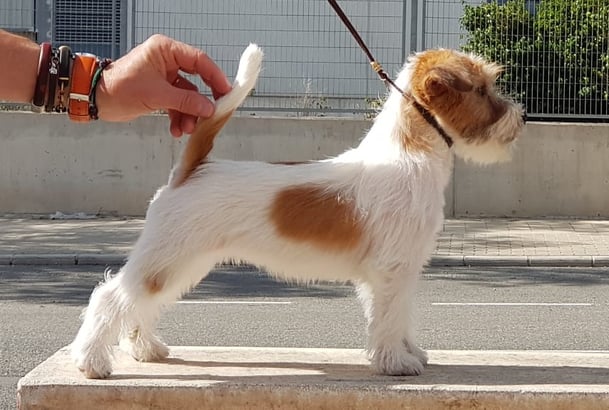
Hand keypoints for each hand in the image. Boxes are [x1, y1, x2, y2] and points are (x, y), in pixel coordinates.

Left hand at [95, 34, 231, 136]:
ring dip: (189, 114)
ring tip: (187, 128)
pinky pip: (178, 104)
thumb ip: (186, 101)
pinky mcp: (161, 91)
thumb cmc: (118, 88)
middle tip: (212, 113)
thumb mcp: (157, 95)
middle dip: (201, 102)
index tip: (225, 92)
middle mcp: (167, 61)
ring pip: (188, 96)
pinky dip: (179, 117)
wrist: (96, 100)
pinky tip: (177, 129)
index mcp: (165, 50)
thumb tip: (208, 107)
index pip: (199, 60)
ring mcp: (164, 77)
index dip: (215, 77)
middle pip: (197, 80)